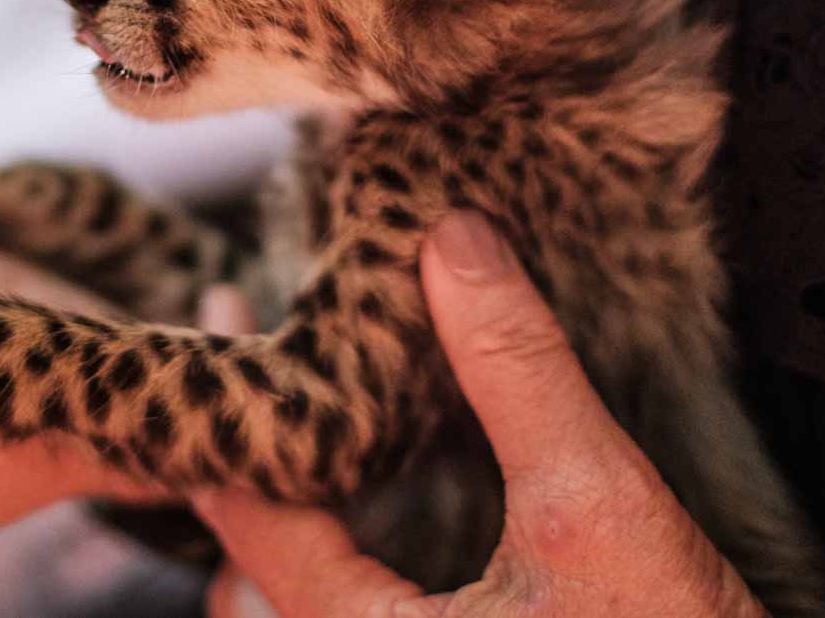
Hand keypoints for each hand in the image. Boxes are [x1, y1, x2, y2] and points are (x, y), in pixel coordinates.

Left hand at [192, 212, 765, 617]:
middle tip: (259, 384)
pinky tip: (383, 523)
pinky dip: (343, 577)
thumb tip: (454, 241)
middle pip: (250, 587)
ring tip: (310, 448)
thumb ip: (518, 374)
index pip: (251, 521)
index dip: (237, 410)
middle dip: (250, 486)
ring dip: (289, 541)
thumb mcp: (601, 506)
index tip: (223, 310)